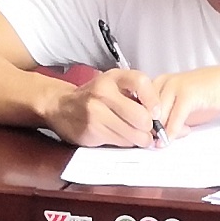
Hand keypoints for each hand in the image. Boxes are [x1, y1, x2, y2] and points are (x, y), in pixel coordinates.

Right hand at [45, 70, 161, 146]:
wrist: (61, 106)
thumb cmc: (93, 96)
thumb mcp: (113, 84)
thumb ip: (135, 93)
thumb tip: (159, 115)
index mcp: (112, 77)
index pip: (141, 82)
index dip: (153, 100)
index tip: (156, 112)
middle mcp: (103, 92)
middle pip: (140, 116)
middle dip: (150, 127)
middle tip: (150, 129)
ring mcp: (95, 112)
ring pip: (132, 133)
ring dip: (140, 139)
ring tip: (138, 136)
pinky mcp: (91, 130)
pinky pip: (120, 142)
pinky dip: (126, 142)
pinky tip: (122, 136)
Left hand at [137, 65, 219, 136]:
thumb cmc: (207, 94)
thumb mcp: (180, 107)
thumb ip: (165, 118)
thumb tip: (152, 136)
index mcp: (158, 82)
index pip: (139, 107)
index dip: (142, 125)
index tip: (148, 136)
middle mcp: (163, 82)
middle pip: (146, 112)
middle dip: (152, 131)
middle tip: (162, 139)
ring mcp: (174, 86)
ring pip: (158, 117)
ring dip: (162, 133)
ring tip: (174, 136)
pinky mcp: (187, 93)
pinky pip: (174, 118)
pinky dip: (170, 132)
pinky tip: (169, 139)